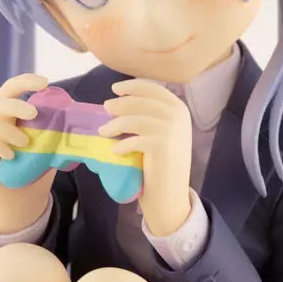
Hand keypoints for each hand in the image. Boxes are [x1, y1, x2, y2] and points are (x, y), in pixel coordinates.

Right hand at [0, 73, 57, 233]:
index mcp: (8, 109)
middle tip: (34, 114)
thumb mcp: (45, 149)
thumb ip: (54, 134)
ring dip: (8, 130)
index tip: (45, 82)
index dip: (27, 80)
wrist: (13, 200)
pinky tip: (10, 156)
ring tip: (23, 143)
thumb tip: (76, 121)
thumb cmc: (30, 169)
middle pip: (0, 100)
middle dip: (17, 106)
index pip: (14, 87)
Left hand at [99, 79, 192, 235]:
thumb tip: (116, 102)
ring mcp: (171, 130)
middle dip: (120, 104)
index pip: (153, 89)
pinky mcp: (161, 145)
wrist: (171, 194)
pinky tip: (116, 150)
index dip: (133, 87)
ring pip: (134, 119)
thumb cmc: (162, 163)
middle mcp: (178, 116)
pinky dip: (122, 145)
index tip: (115, 89)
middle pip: (141, 101)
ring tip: (104, 131)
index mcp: (179, 109)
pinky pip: (134, 139)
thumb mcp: (160, 133)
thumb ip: (148, 116)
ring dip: (115, 124)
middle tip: (106, 110)